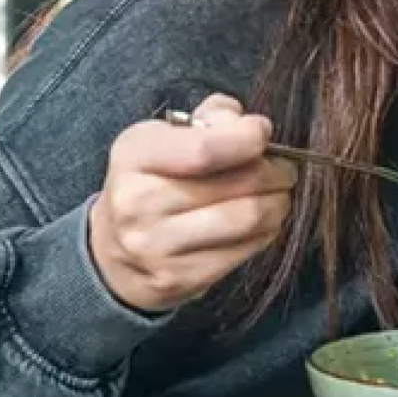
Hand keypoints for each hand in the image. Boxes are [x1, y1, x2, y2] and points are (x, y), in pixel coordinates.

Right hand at [88, 94, 295, 312]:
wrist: (113, 252)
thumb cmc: (150, 182)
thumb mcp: (163, 138)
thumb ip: (209, 119)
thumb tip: (245, 122)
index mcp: (135, 157)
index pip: (205, 149)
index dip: (248, 138)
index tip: (262, 132)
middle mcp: (139, 202)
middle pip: (241, 184)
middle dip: (277, 171)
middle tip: (284, 168)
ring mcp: (158, 246)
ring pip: (250, 218)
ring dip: (278, 202)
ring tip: (277, 194)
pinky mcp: (180, 277)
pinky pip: (245, 250)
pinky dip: (266, 231)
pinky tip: (262, 222)